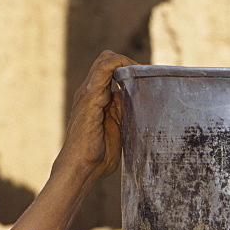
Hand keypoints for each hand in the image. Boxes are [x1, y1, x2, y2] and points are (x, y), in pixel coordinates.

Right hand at [52, 50, 136, 185]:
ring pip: (105, 60)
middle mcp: (90, 92)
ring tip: (143, 75)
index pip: (109, 69)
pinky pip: (103, 70)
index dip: (128, 68)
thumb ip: (125, 113)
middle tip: (146, 77)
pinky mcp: (90, 99)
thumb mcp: (119, 129)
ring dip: (127, 63)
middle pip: (107, 61)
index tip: (146, 79)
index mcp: (96, 98)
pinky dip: (119, 65)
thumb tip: (142, 102)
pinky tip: (134, 73)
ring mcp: (88, 94)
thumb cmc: (99, 155)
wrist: (83, 169)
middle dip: (129, 63)